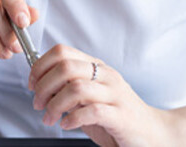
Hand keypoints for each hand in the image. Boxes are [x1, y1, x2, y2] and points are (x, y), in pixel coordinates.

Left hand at [28, 45, 185, 146]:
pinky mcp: (121, 116)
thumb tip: (40, 83)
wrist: (153, 134)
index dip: (40, 66)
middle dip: (43, 87)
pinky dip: (72, 119)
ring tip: (50, 118)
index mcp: (97, 67)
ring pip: (75, 88)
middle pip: (65, 67)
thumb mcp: (90, 98)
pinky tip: (67, 124)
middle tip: (38, 104)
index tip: (32, 83)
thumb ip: (70, 88)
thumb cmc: (117, 117)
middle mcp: (107, 76)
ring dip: (55, 105)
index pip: (62, 52)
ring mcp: (116, 95)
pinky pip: (91, 111)